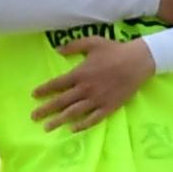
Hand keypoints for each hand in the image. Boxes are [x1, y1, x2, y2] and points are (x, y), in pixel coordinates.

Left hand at [32, 40, 157, 131]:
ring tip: (47, 127)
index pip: (57, 84)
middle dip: (46, 109)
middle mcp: (86, 89)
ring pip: (74, 113)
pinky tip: (73, 129)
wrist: (138, 61)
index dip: (44, 90)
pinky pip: (93, 118)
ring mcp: (97, 99)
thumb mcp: (92, 42)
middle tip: (34, 117)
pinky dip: (82, 125)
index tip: (34, 95)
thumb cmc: (114, 50)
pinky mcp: (109, 107)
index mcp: (80, 73)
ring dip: (59, 120)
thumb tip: (56, 50)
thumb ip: (73, 46)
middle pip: (61, 101)